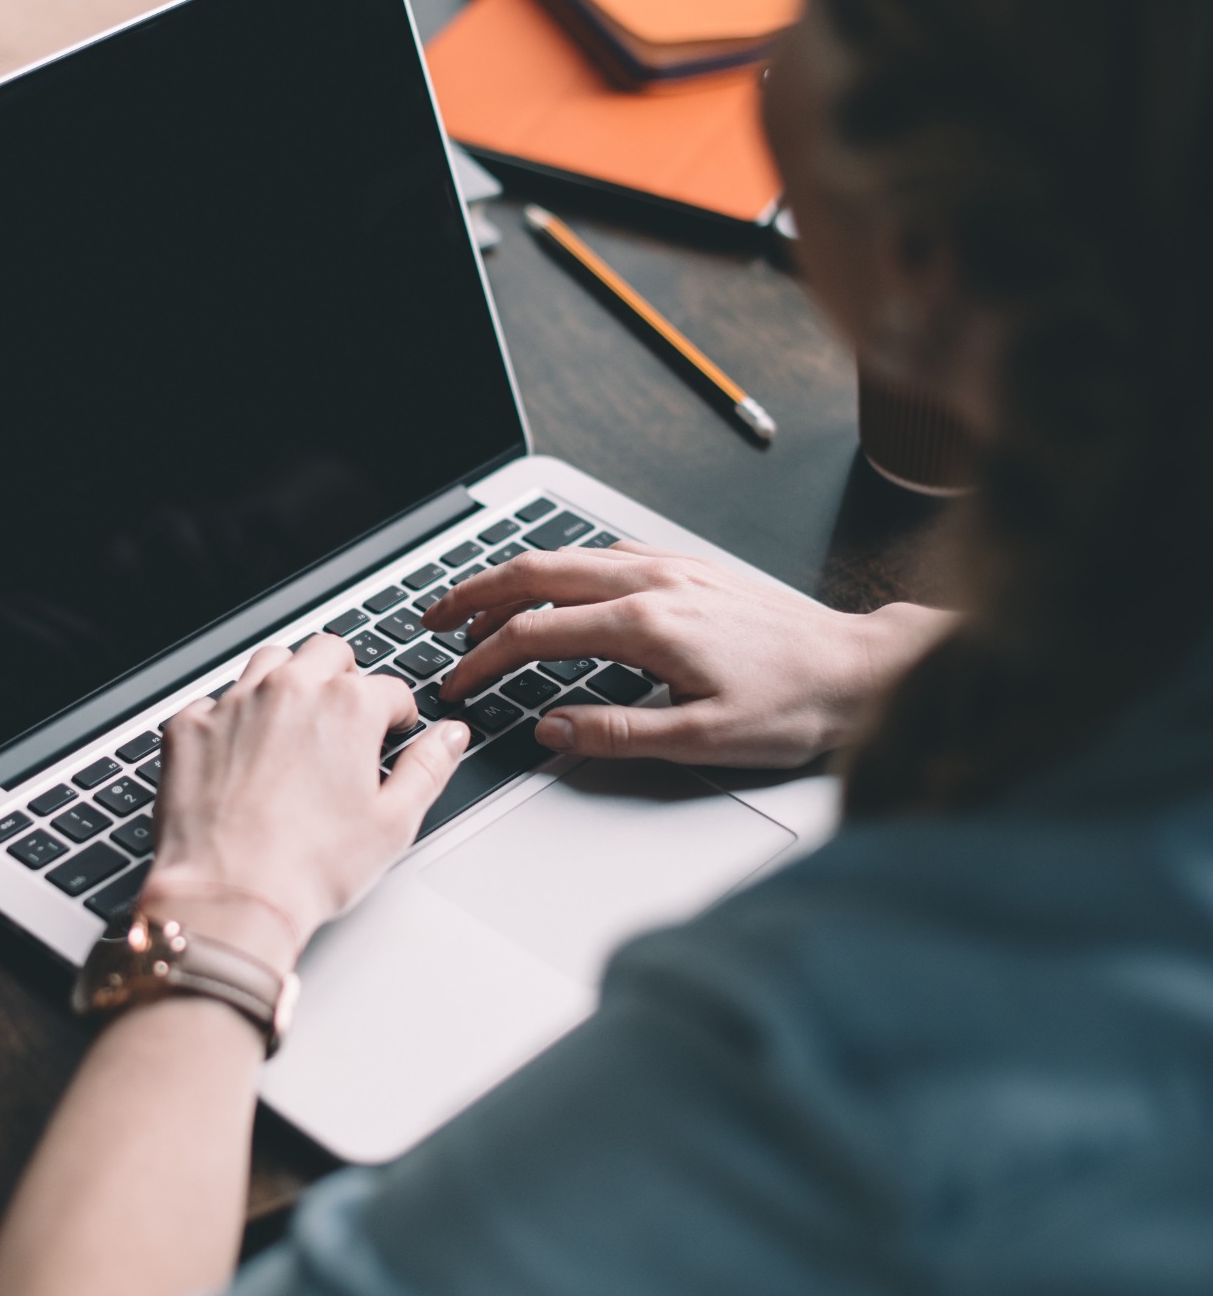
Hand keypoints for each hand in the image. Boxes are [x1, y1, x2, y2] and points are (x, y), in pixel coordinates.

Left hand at [143, 635, 470, 968]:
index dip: (397, 714)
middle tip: (345, 719)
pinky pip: (213, 701)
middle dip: (344, 678)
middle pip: (328, 653)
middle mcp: (290, 689)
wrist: (229, 894)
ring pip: (270, 661)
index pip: (389, 688)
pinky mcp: (189, 726)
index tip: (392, 733)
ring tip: (294, 723)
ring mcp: (234, 703)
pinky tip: (238, 754)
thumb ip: (429, 767)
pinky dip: (230, 719)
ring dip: (288, 680)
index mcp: (348, 706)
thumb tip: (450, 736)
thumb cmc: (310, 867)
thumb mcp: (394, 822)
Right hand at [433, 547, 952, 768]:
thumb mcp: (703, 741)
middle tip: (434, 620)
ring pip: (569, 557)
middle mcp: (655, 582)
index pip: (534, 634)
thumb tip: (552, 731)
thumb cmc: (796, 704)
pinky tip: (556, 586)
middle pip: (537, 572)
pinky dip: (560, 569)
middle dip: (473, 594)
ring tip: (478, 606)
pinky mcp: (691, 567)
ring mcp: (673, 567)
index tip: (457, 684)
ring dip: (513, 578)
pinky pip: (605, 555)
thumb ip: (617, 734)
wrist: (861, 668)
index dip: (482, 660)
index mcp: (648, 625)